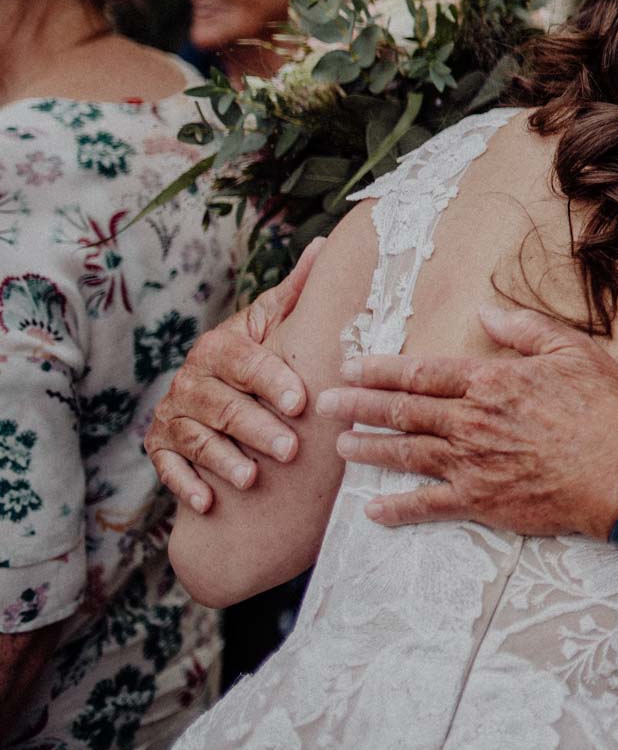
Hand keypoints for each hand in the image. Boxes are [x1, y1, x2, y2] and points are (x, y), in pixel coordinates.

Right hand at [145, 237, 324, 511]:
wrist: (211, 387)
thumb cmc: (254, 354)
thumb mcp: (271, 323)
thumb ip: (295, 294)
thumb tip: (323, 247)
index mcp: (220, 347)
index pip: (245, 363)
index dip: (271, 382)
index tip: (300, 402)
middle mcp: (192, 380)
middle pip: (223, 406)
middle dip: (255, 428)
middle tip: (289, 450)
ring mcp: (173, 415)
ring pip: (198, 439)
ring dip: (224, 460)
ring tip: (252, 480)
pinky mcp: (161, 447)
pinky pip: (168, 467)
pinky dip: (185, 485)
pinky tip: (207, 502)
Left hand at [318, 306, 617, 538]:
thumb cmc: (606, 409)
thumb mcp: (573, 351)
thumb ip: (524, 329)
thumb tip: (484, 312)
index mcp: (491, 381)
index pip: (422, 372)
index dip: (381, 368)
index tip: (351, 365)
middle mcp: (471, 421)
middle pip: (402, 411)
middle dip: (359, 405)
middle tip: (325, 402)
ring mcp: (472, 464)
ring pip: (405, 454)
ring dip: (368, 449)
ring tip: (340, 445)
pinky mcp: (482, 501)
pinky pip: (429, 506)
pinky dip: (397, 509)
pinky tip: (372, 510)